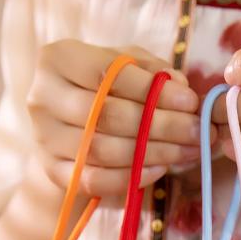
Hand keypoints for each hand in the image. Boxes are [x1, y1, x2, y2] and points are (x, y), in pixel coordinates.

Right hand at [28, 41, 204, 194]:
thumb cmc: (102, 88)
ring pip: (105, 150)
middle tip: (197, 132)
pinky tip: (160, 169)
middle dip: (162, 126)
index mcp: (58, 59)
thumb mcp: (123, 65)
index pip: (110, 73)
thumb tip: (181, 87)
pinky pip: (96, 180)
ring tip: (188, 151)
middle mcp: (43, 98)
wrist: (66, 126)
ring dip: (154, 153)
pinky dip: (132, 177)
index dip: (154, 89)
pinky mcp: (53, 171)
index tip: (191, 102)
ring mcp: (45, 138)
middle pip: (108, 115)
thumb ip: (151, 70)